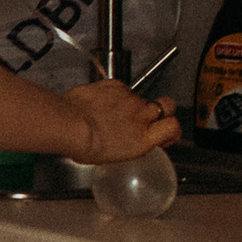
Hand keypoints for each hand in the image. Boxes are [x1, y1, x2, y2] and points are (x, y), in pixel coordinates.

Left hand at [60, 76, 180, 163]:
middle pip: (168, 105)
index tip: (167, 131)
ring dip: (130, 103)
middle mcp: (141, 117)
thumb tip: (123, 139)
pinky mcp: (116, 85)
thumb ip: (127, 143)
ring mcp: (130, 99)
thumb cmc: (83, 145)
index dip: (173, 128)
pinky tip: (100, 101)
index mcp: (142, 140)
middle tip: (150, 115)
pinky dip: (113, 93)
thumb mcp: (111, 155)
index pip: (173, 127)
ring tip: (109, 111)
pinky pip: (121, 88)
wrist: (68, 125)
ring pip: (140, 97)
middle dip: (164, 108)